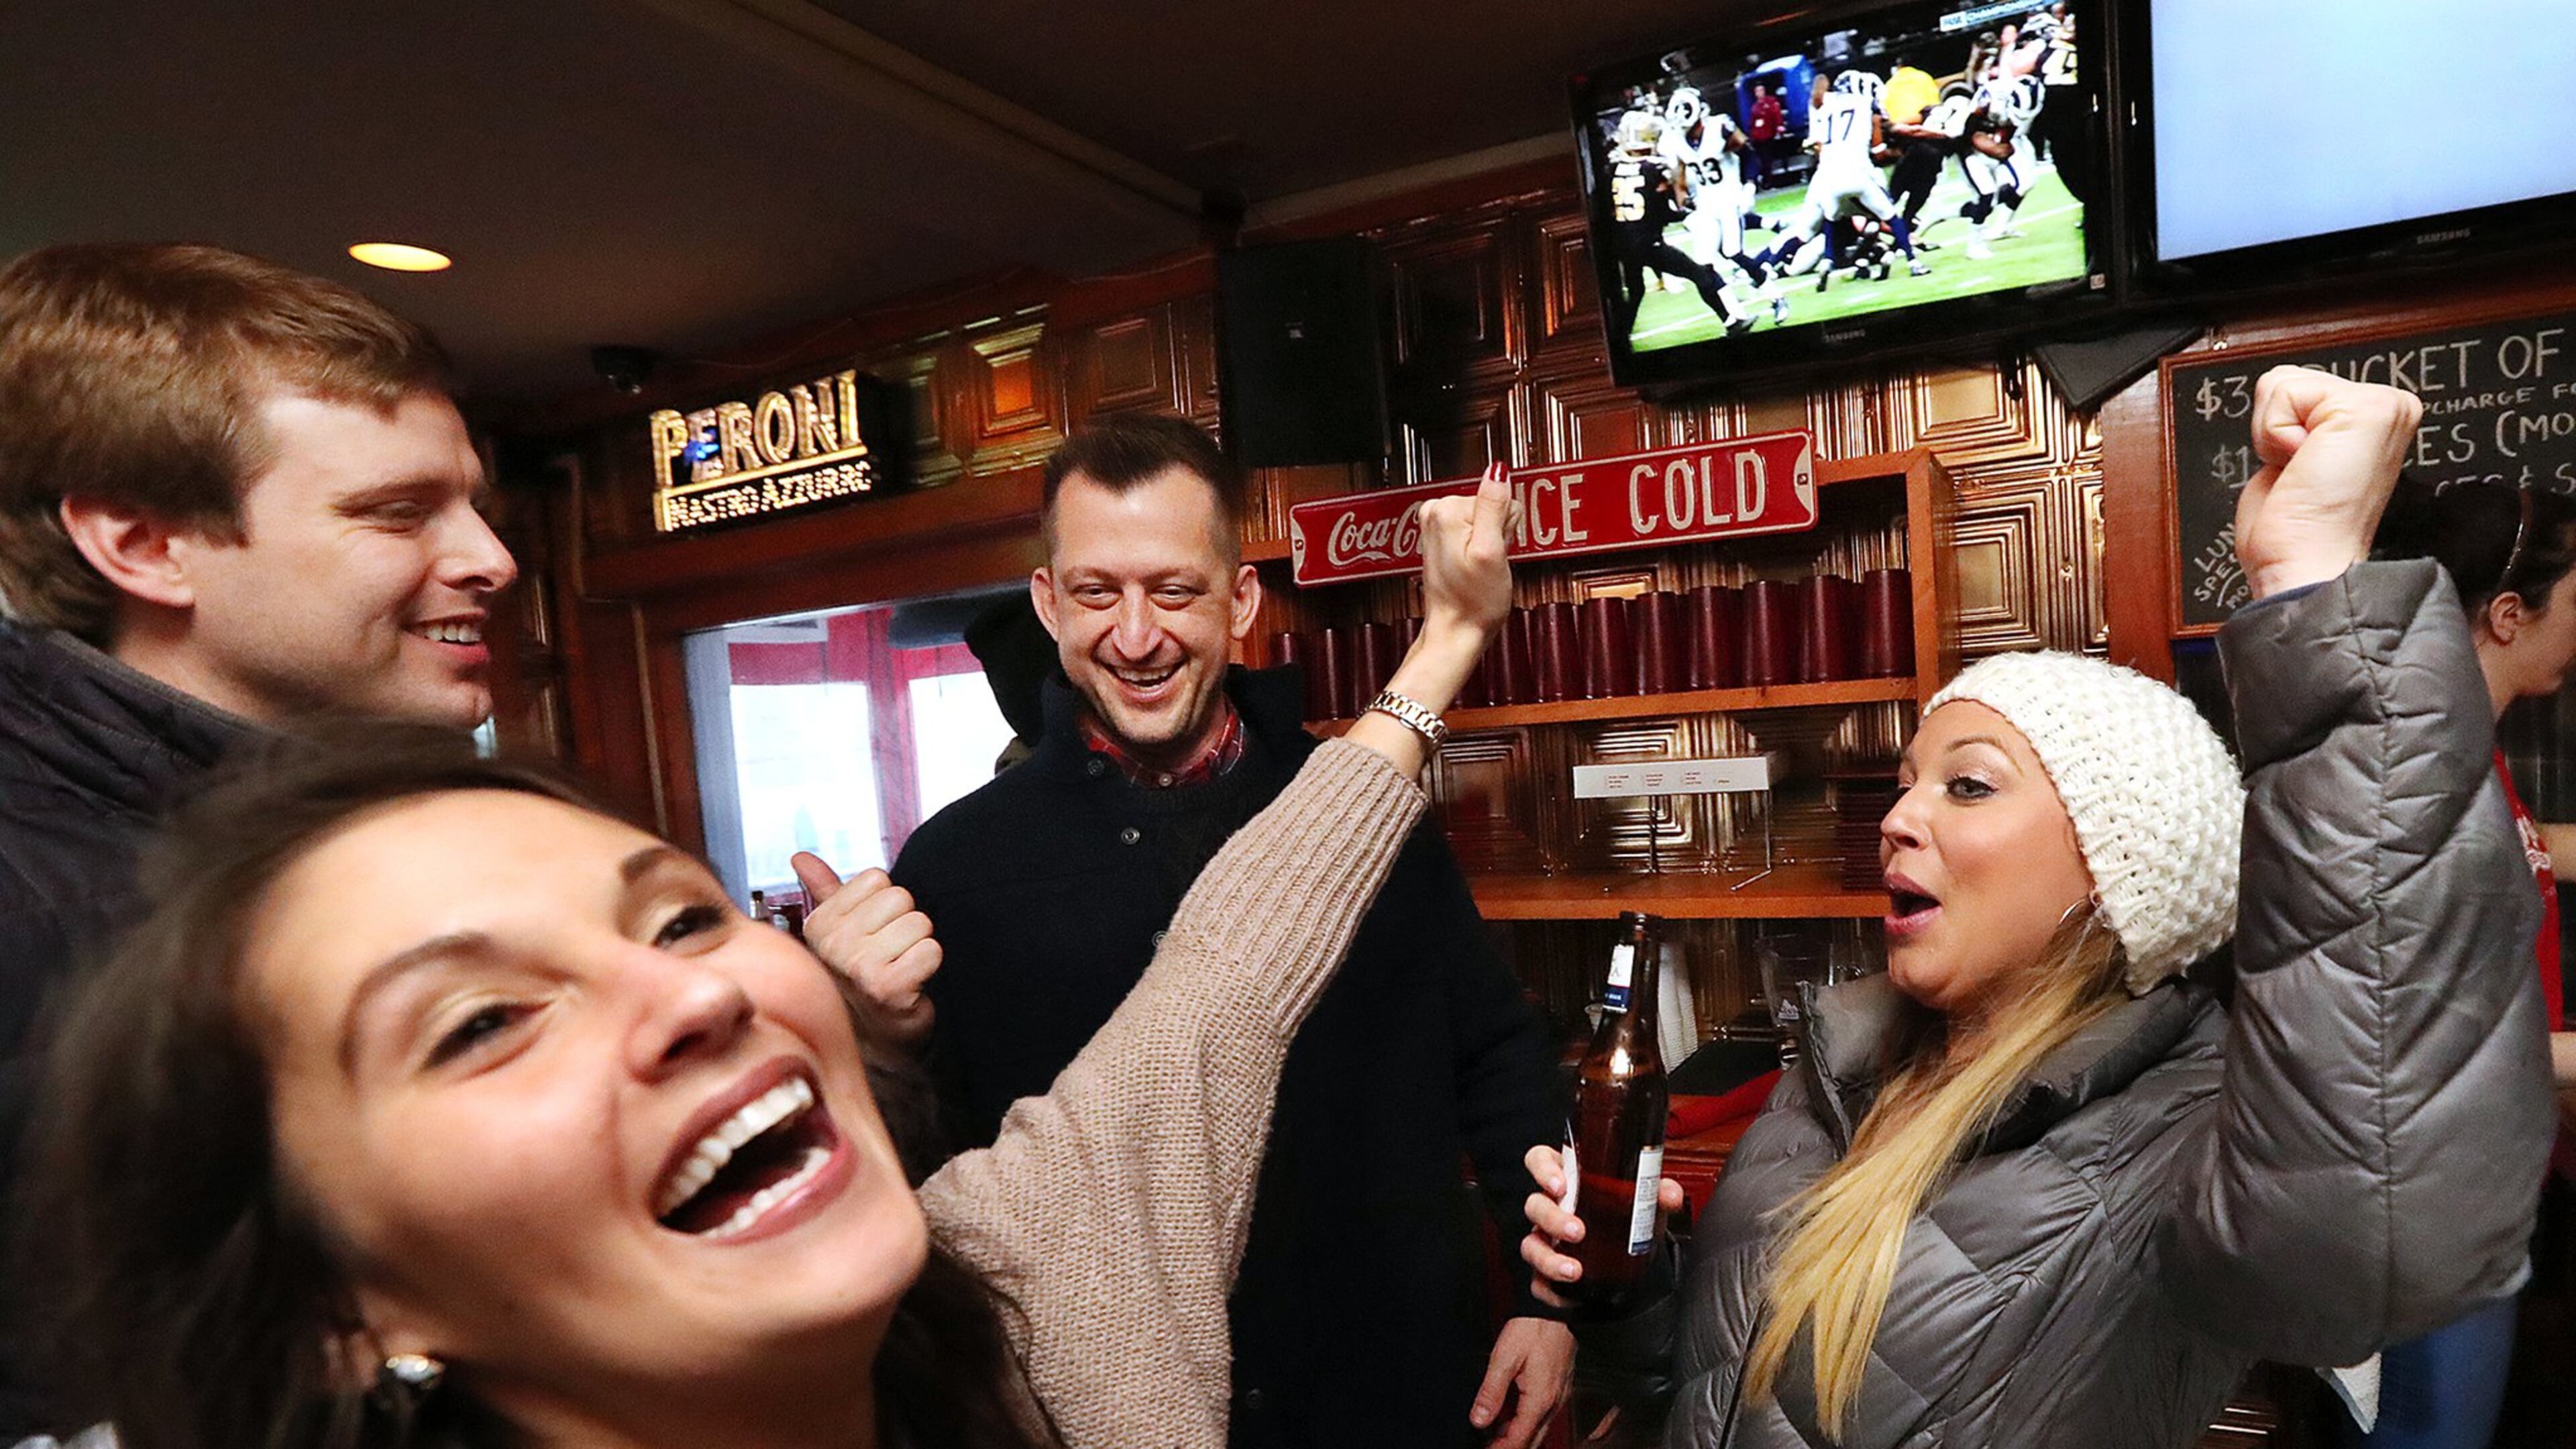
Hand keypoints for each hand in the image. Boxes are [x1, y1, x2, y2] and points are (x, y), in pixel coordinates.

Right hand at [790, 854, 939, 1041]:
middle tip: (890, 955)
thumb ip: (823, 890)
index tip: (873, 934)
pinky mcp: (887, 988)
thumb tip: (800, 856)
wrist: (876, 1040)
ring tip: (900, 968)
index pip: (877, 879)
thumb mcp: (837, 933)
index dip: (884, 905)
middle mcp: (833, 944)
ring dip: (918, 946)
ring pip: (919, 923)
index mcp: (820, 924)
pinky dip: (929, 965)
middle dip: (904, 924)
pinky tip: (911, 983)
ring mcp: (857, 967)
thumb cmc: (860, 981)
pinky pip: (930, 951)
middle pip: (901, 898)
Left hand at [1389, 463, 1515, 713]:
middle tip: (1488, 562)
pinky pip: (1478, 529)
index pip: (1502, 497)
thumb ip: (1494, 506)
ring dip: (1491, 543)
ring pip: (1487, 518)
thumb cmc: (1473, 601)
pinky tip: (1475, 566)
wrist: (1456, 630)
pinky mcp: (1442, 537)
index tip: (1495, 550)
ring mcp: (1436, 524)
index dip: (1506, 528)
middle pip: (1493, 505)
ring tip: (1481, 566)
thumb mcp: (1491, 551)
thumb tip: (1498, 470)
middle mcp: (1436, 511)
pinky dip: (1483, 548)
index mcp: (1447, 509)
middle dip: (1498, 535)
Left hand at [1470, 1317, 1574, 1448]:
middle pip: (1532, 1439)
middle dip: (1510, 1447)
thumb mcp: (1504, 1359)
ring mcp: (1558, 1394)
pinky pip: (1543, 1414)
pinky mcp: (1558, 1386)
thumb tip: (1479, 1419)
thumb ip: (1491, 1392)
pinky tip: (1510, 1418)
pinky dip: (1525, 1422)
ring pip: (1538, 1428)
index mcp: (1540, 1399)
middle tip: (1489, 1448)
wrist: (1554, 1308)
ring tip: (1494, 1438)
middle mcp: (1553, 1401)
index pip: (1519, 1439)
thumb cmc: (1533, 1328)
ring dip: (1517, 1436)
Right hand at [1517, 1144, 1685, 1308]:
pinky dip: (1549, 1288)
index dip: (1543, 1169)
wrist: (1635, 1259)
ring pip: (1531, 1245)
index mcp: (1568, 1179)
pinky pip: (1538, 1281)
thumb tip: (1669, 1194)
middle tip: (1578, 1231)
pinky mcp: (1547, 1271)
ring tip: (1574, 1270)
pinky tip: (1566, 1293)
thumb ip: (1658, 1193)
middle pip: (1535, 1204)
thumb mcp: (1644, 1201)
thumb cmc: (1627, 1218)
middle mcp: (1553, 1207)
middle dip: (1552, 1218)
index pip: (1541, 1161)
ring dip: (1549, 1258)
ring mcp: (1546, 1239)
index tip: (1561, 1184)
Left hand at [2232, 366, 2422, 598]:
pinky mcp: (2369, 407)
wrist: (2306, 563)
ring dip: (2273, 433)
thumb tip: (2290, 409)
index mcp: (2373, 422)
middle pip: (2289, 379)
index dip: (2279, 431)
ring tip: (2302, 469)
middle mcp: (2387, 409)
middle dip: (2274, 429)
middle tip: (2300, 473)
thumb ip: (2304, 423)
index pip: (2299, 387)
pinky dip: (2275, 433)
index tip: (2301, 471)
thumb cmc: (2300, 530)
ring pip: (2283, 382)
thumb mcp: (2298, 459)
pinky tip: (2302, 465)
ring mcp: (2383, 405)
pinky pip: (2285, 393)